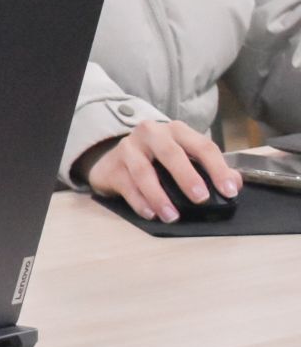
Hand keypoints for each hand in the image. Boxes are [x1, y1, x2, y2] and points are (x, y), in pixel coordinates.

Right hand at [79, 119, 239, 221]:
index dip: (217, 168)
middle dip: (187, 176)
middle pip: (170, 153)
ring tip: (172, 216)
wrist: (114, 160)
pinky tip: (151, 214)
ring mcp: (128, 149)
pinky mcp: (112, 167)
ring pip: (143, 171)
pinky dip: (139, 201)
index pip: (202, 146)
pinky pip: (126, 185)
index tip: (229, 191)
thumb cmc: (156, 160)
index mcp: (176, 131)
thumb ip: (210, 169)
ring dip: (159, 195)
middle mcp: (151, 134)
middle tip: (200, 198)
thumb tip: (234, 183)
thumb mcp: (185, 158)